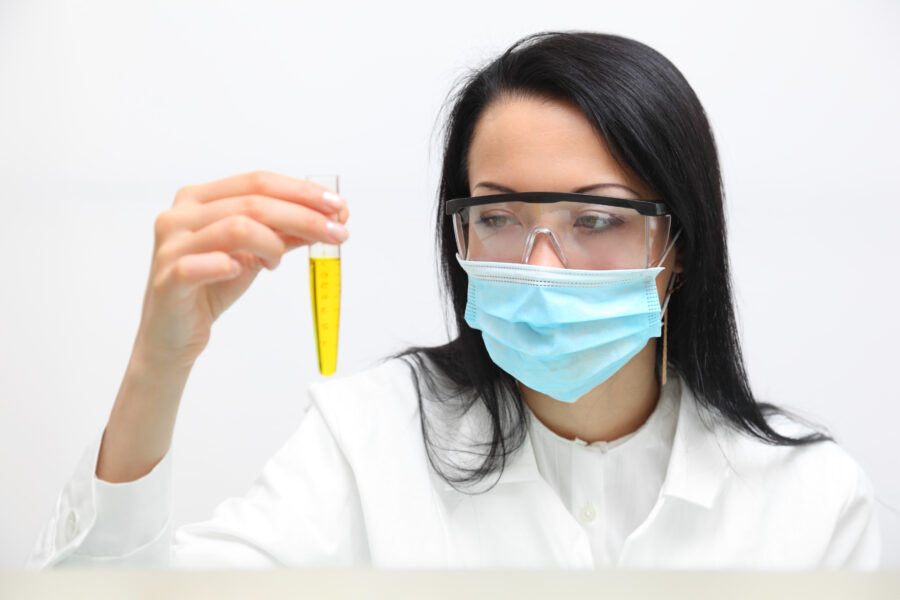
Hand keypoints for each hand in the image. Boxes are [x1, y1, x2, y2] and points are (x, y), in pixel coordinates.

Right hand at [132, 170, 348, 367]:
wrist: (173, 333)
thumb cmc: (210, 287)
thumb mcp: (253, 254)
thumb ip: (283, 233)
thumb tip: (328, 219)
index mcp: (199, 199)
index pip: (258, 182)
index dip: (302, 191)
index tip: (338, 207)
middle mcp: (180, 215)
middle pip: (253, 202)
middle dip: (303, 216)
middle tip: (337, 233)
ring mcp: (171, 246)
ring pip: (235, 227)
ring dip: (274, 243)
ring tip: (279, 261)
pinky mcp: (168, 280)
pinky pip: (200, 265)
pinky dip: (228, 265)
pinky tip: (243, 270)